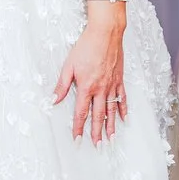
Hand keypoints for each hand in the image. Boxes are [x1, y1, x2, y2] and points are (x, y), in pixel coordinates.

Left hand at [51, 13, 128, 143]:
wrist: (106, 33)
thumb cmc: (86, 46)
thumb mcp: (68, 65)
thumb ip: (62, 85)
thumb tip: (54, 99)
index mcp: (86, 87)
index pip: (81, 112)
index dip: (78, 128)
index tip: (77, 140)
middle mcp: (101, 89)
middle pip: (98, 116)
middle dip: (96, 133)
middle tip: (97, 146)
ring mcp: (112, 85)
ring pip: (112, 110)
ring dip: (111, 126)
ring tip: (111, 139)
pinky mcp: (119, 79)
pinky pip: (122, 98)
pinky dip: (123, 109)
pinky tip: (124, 119)